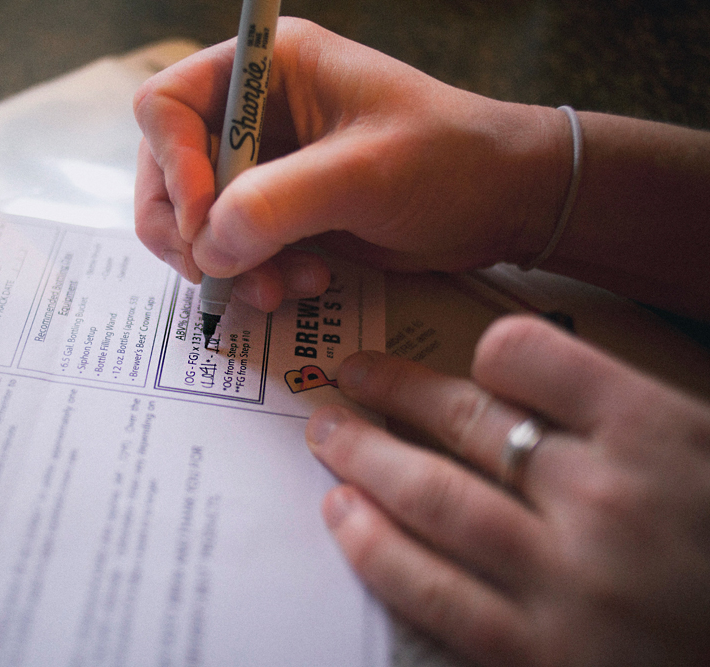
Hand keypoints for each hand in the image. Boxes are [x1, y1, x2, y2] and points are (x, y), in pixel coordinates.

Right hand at [133, 18, 571, 310]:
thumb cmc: (450, 161)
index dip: (173, 165)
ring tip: (278, 289)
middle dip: (190, 231)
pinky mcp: (279, 216)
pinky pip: (231, 253)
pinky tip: (301, 286)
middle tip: (220, 272)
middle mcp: (252, 117)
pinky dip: (251, 278)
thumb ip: (280, 202)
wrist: (503, 203)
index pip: (167, 107)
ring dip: (223, 265)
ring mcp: (263, 170)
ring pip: (195, 223)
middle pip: (168, 172)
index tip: (204, 222)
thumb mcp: (365, 173)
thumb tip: (208, 246)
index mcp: (265, 72)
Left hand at [305, 315, 709, 665]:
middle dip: (393, 390)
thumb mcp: (702, 456)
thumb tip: (519, 385)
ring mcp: (566, 581)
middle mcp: (605, 498)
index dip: (489, 351)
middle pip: (466, 421)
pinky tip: (342, 517)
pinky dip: (374, 549)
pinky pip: (432, 591)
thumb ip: (618, 418)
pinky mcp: (536, 654)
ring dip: (365, 458)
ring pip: (433, 498)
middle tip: (350, 376)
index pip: (529, 354)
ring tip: (328, 436)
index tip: (468, 360)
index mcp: (654, 434)